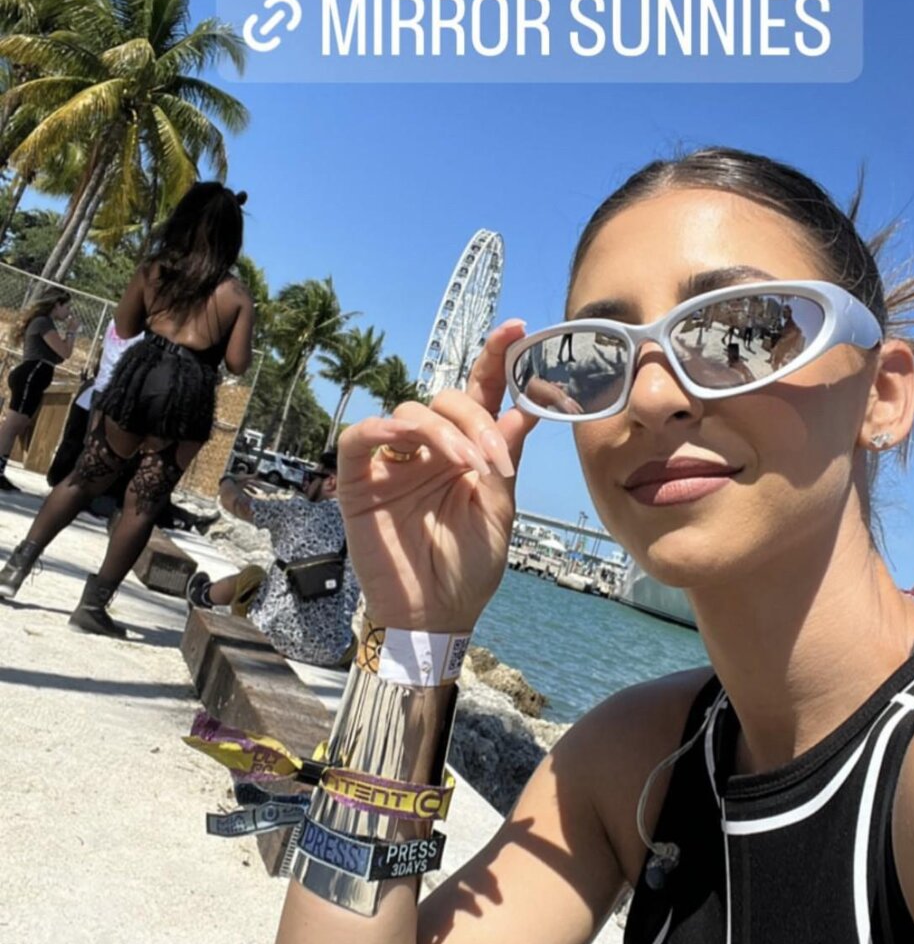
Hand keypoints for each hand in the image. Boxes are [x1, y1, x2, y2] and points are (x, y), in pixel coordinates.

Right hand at [336, 318, 538, 631]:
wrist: (437, 615)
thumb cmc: (468, 567)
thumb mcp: (499, 510)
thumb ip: (506, 456)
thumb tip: (524, 406)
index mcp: (468, 452)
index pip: (481, 394)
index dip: (496, 359)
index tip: (517, 328)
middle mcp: (430, 450)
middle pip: (448, 400)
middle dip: (476, 420)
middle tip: (494, 458)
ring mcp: (394, 463)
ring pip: (410, 410)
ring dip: (443, 429)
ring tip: (468, 465)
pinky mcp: (358, 480)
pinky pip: (361, 436)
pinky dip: (383, 429)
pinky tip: (408, 440)